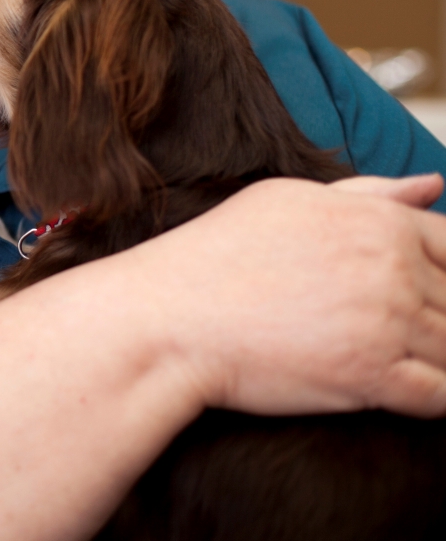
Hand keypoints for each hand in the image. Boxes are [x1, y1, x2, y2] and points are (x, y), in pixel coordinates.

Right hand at [119, 173, 445, 418]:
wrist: (167, 319)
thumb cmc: (215, 257)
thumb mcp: (286, 201)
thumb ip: (368, 193)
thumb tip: (432, 185)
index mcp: (376, 220)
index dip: (444, 275)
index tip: (414, 296)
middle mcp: (391, 267)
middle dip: (440, 319)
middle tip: (386, 331)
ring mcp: (385, 322)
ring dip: (436, 359)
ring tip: (393, 360)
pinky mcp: (371, 377)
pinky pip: (441, 396)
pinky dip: (434, 398)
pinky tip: (400, 391)